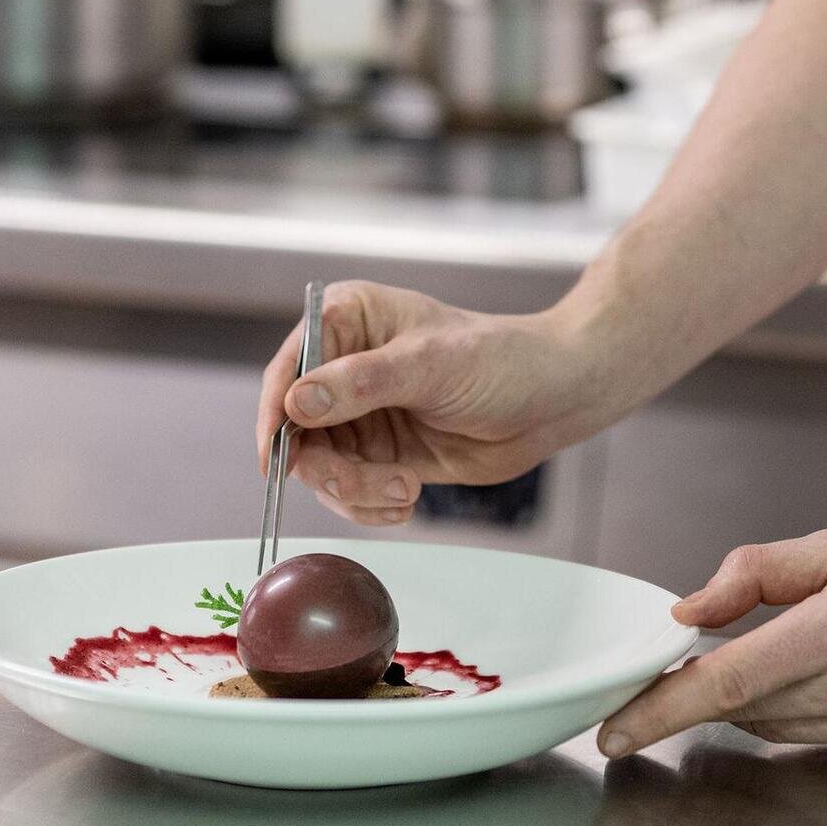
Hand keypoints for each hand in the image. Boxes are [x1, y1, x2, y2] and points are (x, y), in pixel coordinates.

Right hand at [254, 279, 615, 525]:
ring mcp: (361, 412)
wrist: (551, 399)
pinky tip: (407, 500)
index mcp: (349, 320)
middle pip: (298, 431)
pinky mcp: (380, 452)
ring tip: (404, 490)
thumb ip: (362, 383)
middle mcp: (345, 366)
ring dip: (356, 491)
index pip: (288, 369)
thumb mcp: (429, 365)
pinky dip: (370, 505)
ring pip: (322, 468)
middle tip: (368, 484)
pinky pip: (349, 490)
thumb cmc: (499, 359)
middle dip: (328, 468)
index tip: (276, 461)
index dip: (275, 416)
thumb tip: (297, 402)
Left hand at [599, 501, 826, 768]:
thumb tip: (692, 610)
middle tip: (704, 658)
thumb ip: (758, 574)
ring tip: (803, 646)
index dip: (660, 710)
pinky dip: (817, 712)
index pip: (726, 684)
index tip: (615, 729)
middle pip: (749, 710)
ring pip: (785, 728)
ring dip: (767, 698)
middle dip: (717, 687)